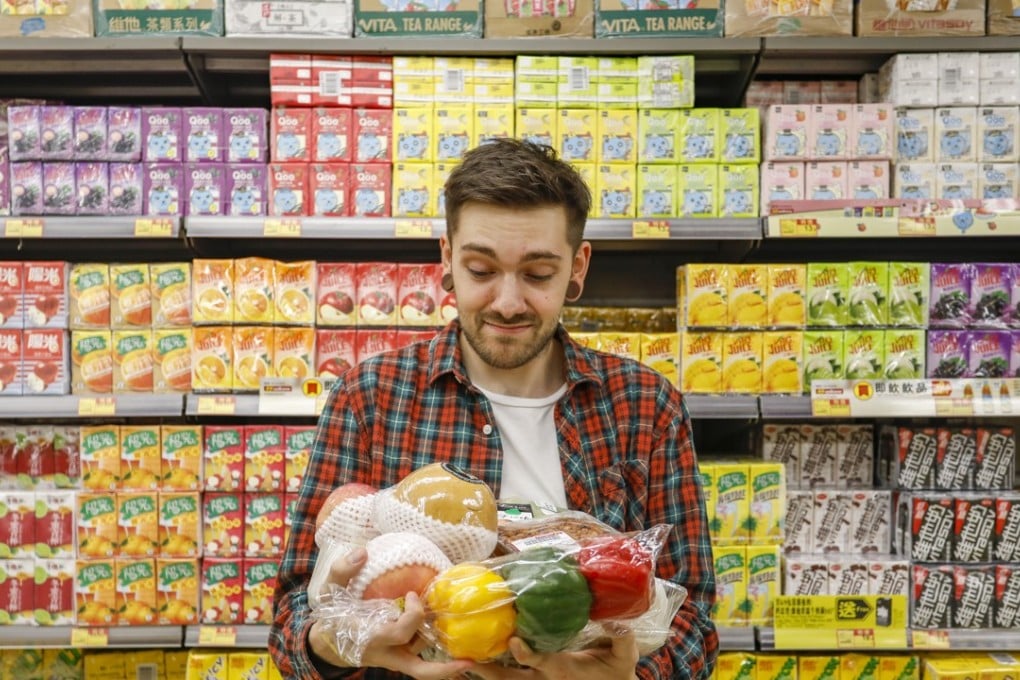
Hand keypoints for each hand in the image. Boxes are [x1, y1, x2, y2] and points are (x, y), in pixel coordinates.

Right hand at [308, 547, 472, 679]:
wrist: (327, 643)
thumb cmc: (332, 615)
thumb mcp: (329, 591)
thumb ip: (342, 571)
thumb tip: (362, 552)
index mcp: (369, 637)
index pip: (397, 634)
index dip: (412, 615)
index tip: (412, 594)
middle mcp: (385, 655)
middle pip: (417, 665)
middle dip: (437, 649)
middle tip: (453, 633)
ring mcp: (394, 661)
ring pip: (424, 667)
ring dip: (446, 658)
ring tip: (473, 649)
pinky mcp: (401, 661)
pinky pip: (424, 668)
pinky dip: (444, 667)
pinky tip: (466, 658)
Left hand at [466, 629, 639, 679]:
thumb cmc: (617, 671)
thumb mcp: (625, 658)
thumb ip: (622, 641)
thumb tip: (615, 624)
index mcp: (562, 669)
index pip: (539, 661)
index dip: (526, 653)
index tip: (514, 641)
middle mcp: (545, 675)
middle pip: (510, 678)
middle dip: (488, 672)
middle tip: (466, 660)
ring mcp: (539, 676)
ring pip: (506, 678)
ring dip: (485, 670)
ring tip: (460, 658)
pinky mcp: (537, 674)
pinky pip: (511, 674)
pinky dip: (494, 667)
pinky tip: (476, 655)